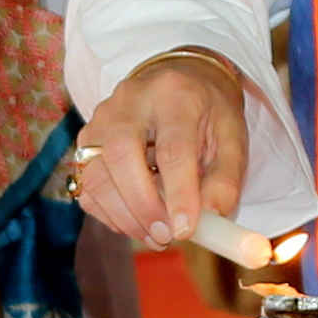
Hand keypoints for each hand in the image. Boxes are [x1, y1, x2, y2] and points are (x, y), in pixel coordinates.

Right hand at [73, 52, 250, 250]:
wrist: (176, 81)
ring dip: (125, 216)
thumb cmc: (206, 113)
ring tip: (156, 237)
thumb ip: (226, 179)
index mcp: (174, 94)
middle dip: (143, 205)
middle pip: (122, 155)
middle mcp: (129, 101)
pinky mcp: (85, 143)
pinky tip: (136, 223)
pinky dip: (109, 215)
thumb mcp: (231, 138)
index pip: (172, 148)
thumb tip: (210, 219)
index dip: (178, 193)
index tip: (186, 230)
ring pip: (97, 176)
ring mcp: (99, 120)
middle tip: (166, 236)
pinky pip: (87, 188)